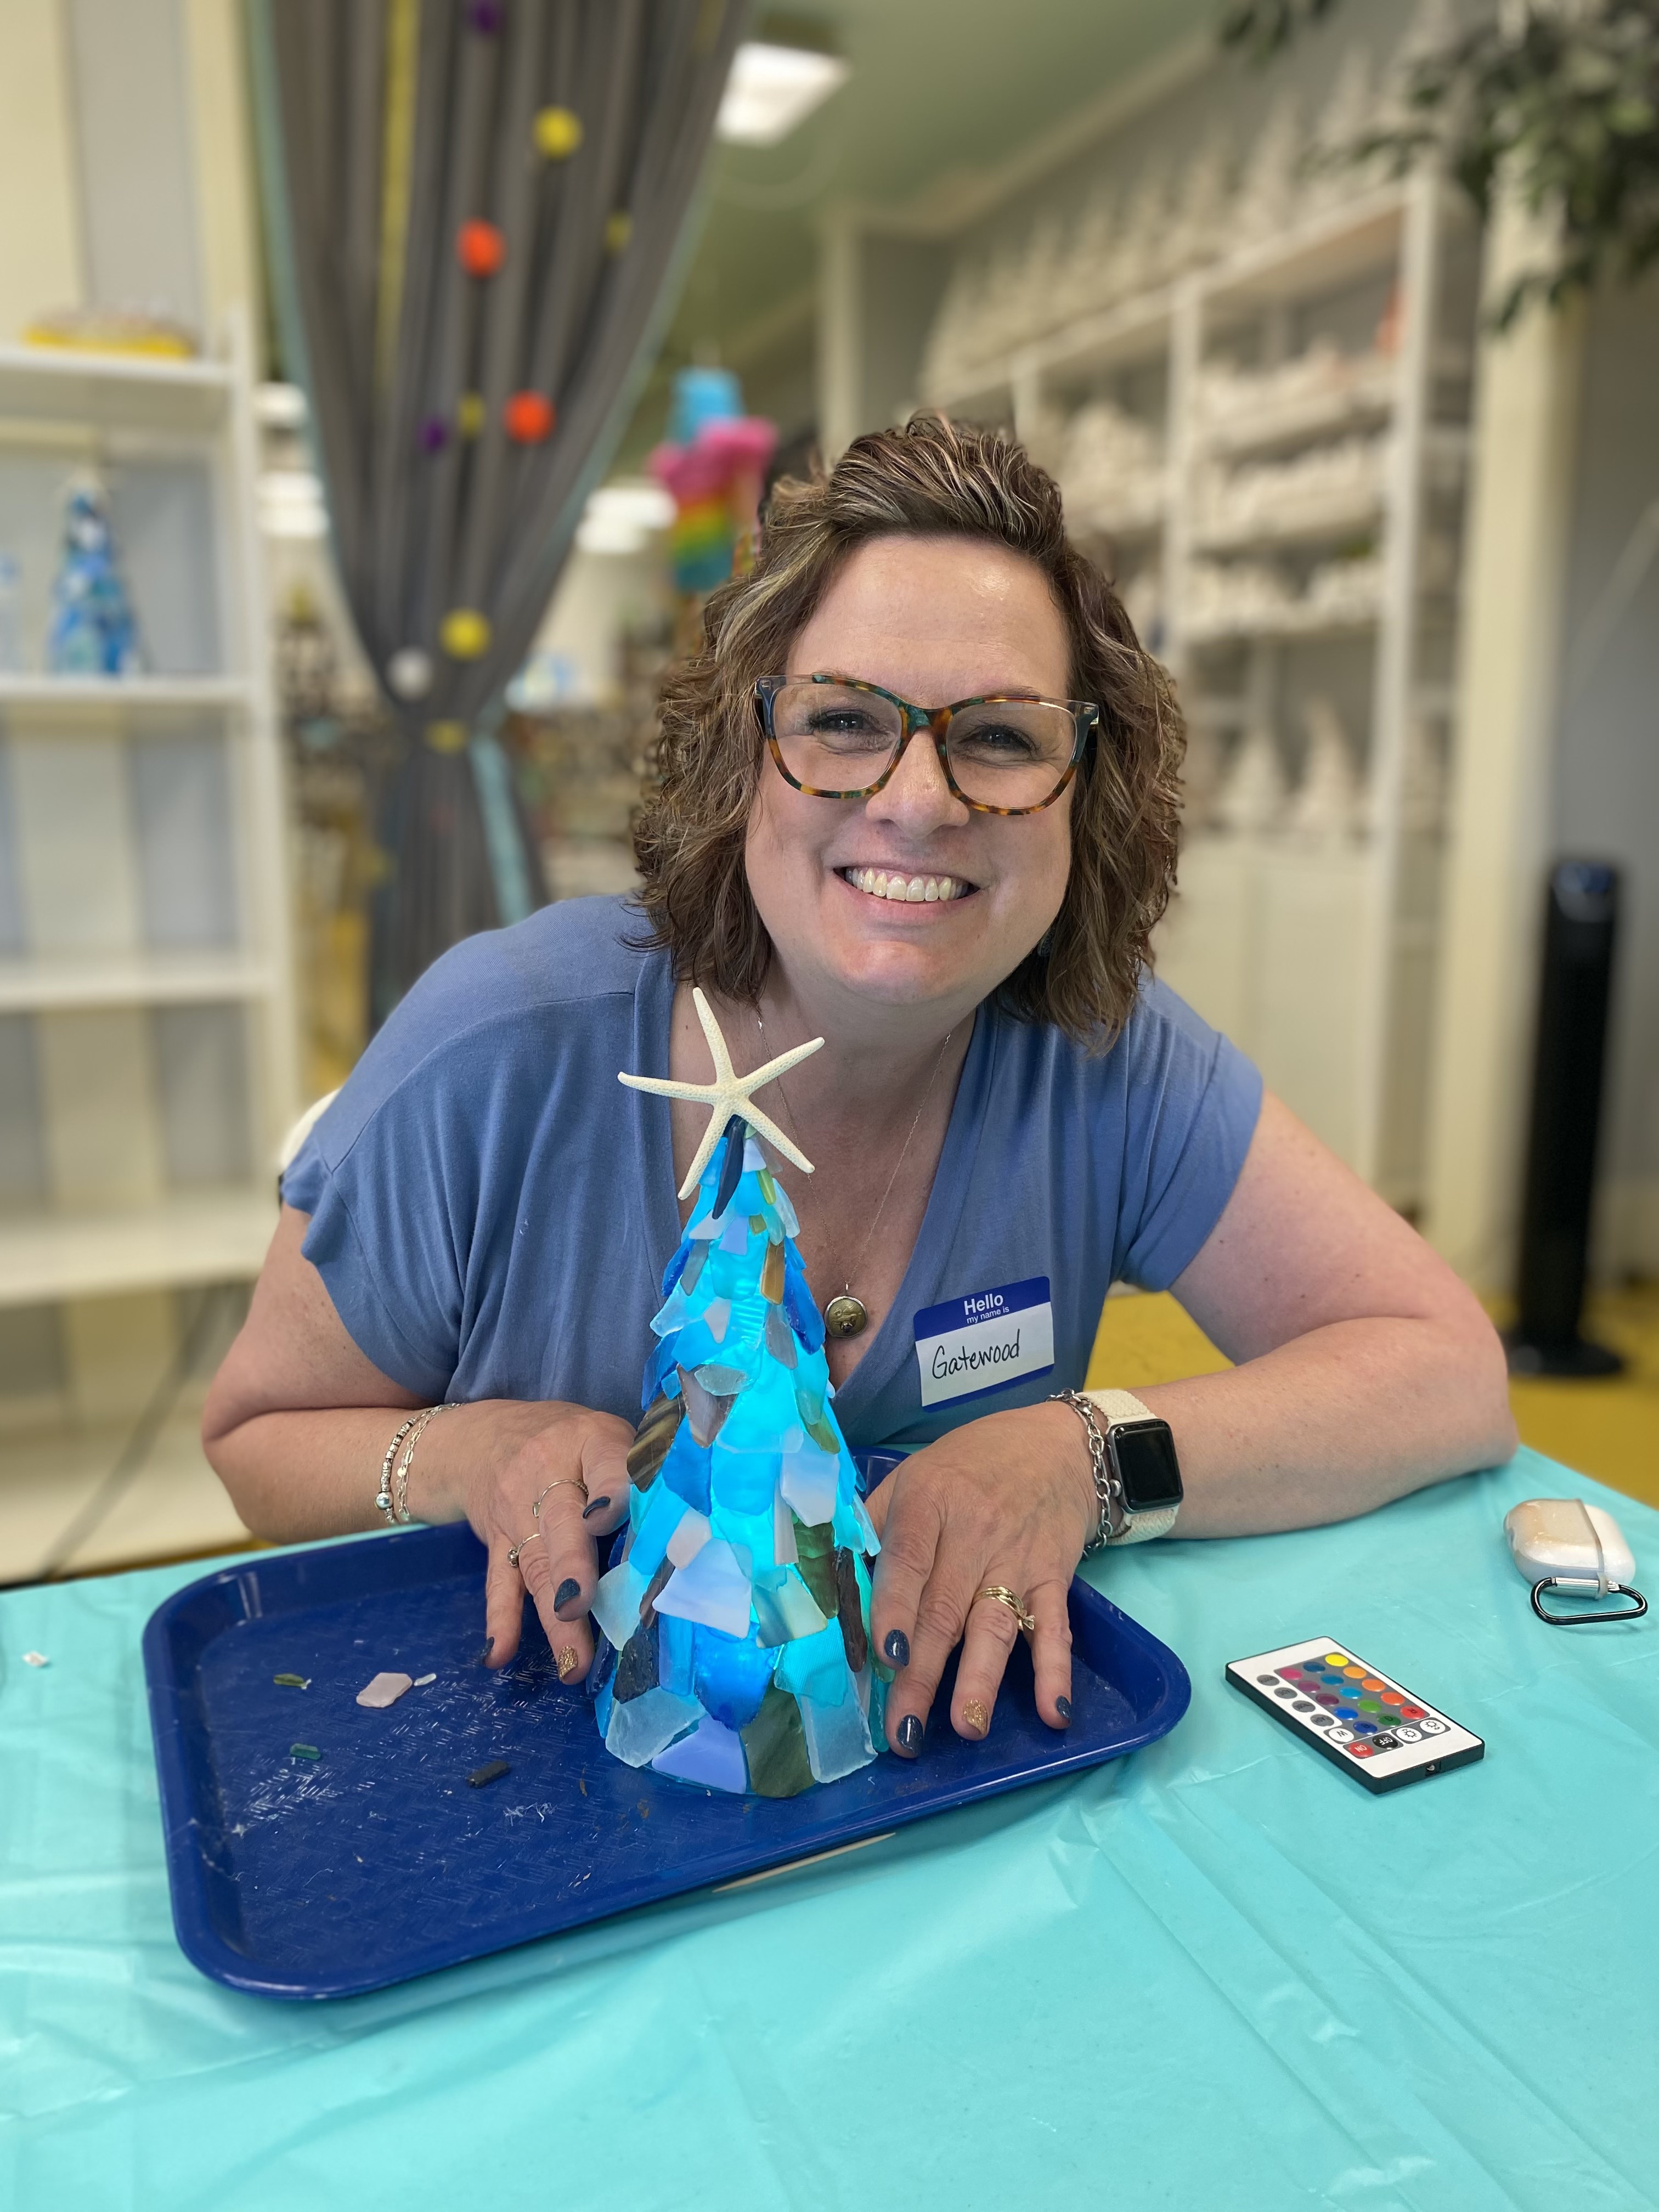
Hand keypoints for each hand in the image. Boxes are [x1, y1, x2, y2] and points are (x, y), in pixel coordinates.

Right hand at [419, 1399, 632, 1680]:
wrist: (487, 1435)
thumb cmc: (573, 1443)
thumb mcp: (609, 1437)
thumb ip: (643, 1473)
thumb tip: (694, 1529)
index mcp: (591, 1442)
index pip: (603, 1462)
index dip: (609, 1489)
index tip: (609, 1518)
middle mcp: (548, 1476)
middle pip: (561, 1524)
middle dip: (572, 1568)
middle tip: (581, 1607)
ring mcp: (517, 1512)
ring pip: (535, 1564)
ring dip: (552, 1617)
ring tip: (572, 1664)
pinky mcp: (497, 1542)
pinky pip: (497, 1581)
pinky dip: (500, 1620)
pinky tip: (499, 1655)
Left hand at [864, 1401, 1095, 1752]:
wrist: (1056, 1447)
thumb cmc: (966, 1469)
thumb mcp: (911, 1478)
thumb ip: (872, 1527)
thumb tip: (831, 1585)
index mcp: (928, 1503)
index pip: (908, 1560)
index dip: (894, 1609)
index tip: (884, 1656)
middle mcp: (973, 1535)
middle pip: (944, 1610)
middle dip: (922, 1675)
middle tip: (903, 1732)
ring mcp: (1017, 1559)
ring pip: (996, 1625)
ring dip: (981, 1680)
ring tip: (967, 1728)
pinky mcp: (1055, 1578)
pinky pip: (1056, 1628)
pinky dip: (1055, 1671)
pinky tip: (1052, 1712)